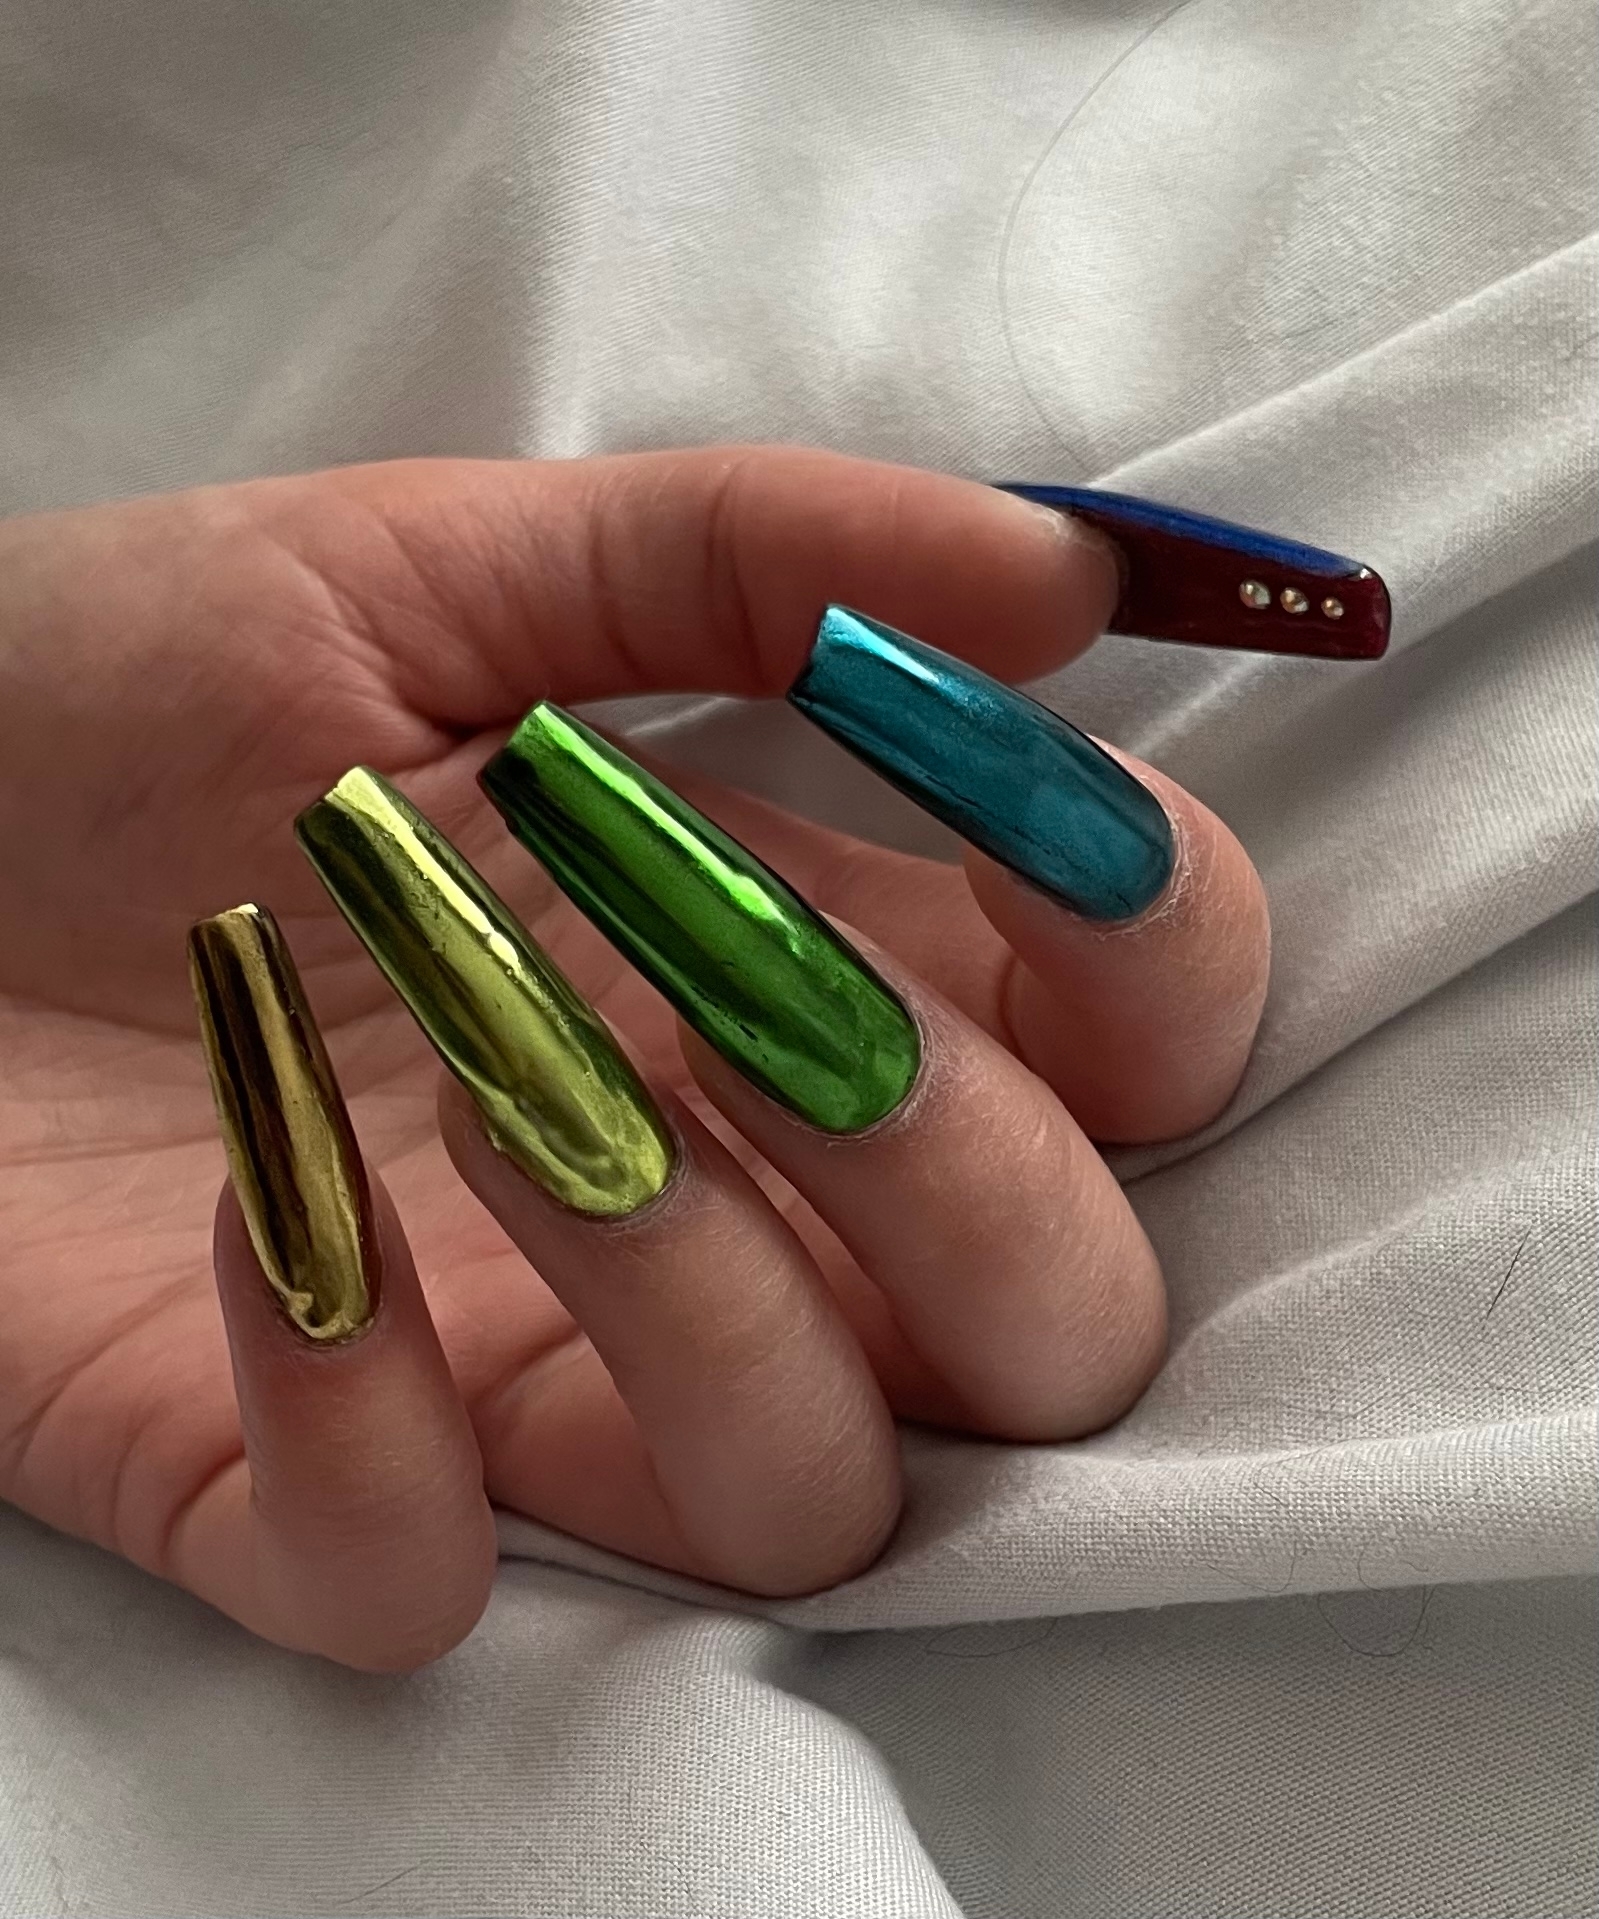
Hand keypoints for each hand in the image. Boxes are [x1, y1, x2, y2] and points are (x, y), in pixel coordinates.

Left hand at [0, 448, 1267, 1667]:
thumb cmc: (114, 696)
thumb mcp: (437, 567)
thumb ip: (750, 559)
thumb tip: (1070, 572)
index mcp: (780, 963)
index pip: (1142, 1048)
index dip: (1157, 955)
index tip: (1025, 804)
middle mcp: (723, 1195)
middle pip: (1053, 1331)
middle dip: (965, 1163)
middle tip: (755, 995)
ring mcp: (527, 1369)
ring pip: (809, 1499)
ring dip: (706, 1298)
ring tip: (499, 1087)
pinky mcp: (299, 1488)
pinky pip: (433, 1584)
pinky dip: (368, 1436)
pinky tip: (268, 1220)